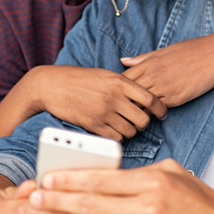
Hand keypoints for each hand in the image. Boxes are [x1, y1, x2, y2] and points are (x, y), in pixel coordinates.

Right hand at [17, 65, 167, 140]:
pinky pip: (115, 138)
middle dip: (143, 122)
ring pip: (131, 131)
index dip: (160, 109)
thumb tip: (143, 97)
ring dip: (130, 131)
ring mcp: (104, 112)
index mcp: (120, 82)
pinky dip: (117, 137)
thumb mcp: (105, 75)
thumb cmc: (80, 79)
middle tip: (138, 121)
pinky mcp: (93, 125)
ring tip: (124, 125)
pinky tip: (113, 130)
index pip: (150, 99)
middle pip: (143, 119)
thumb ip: (124, 84)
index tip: (161, 113)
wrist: (52, 85)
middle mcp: (114, 97)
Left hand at [30, 159, 213, 213]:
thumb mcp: (174, 174)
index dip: (70, 179)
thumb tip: (104, 175)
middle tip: (34, 201)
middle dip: (58, 203)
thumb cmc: (203, 203)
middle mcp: (152, 208)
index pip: (102, 179)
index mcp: (154, 182)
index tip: (47, 179)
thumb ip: (139, 174)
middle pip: (93, 206)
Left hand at [121, 34, 213, 106]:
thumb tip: (123, 61)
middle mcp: (153, 76)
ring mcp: (164, 87)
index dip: (118, 89)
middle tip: (122, 110)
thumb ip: (143, 59)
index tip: (119, 95)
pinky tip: (154, 115)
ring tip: (136, 116)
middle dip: (124, 103)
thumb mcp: (164, 51)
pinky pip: (158, 109)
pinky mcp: (176, 98)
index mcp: (148, 63)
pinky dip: (154, 113)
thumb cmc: (191, 50)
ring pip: (141, 104)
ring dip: (137, 111)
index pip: (123, 80)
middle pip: (128, 94)